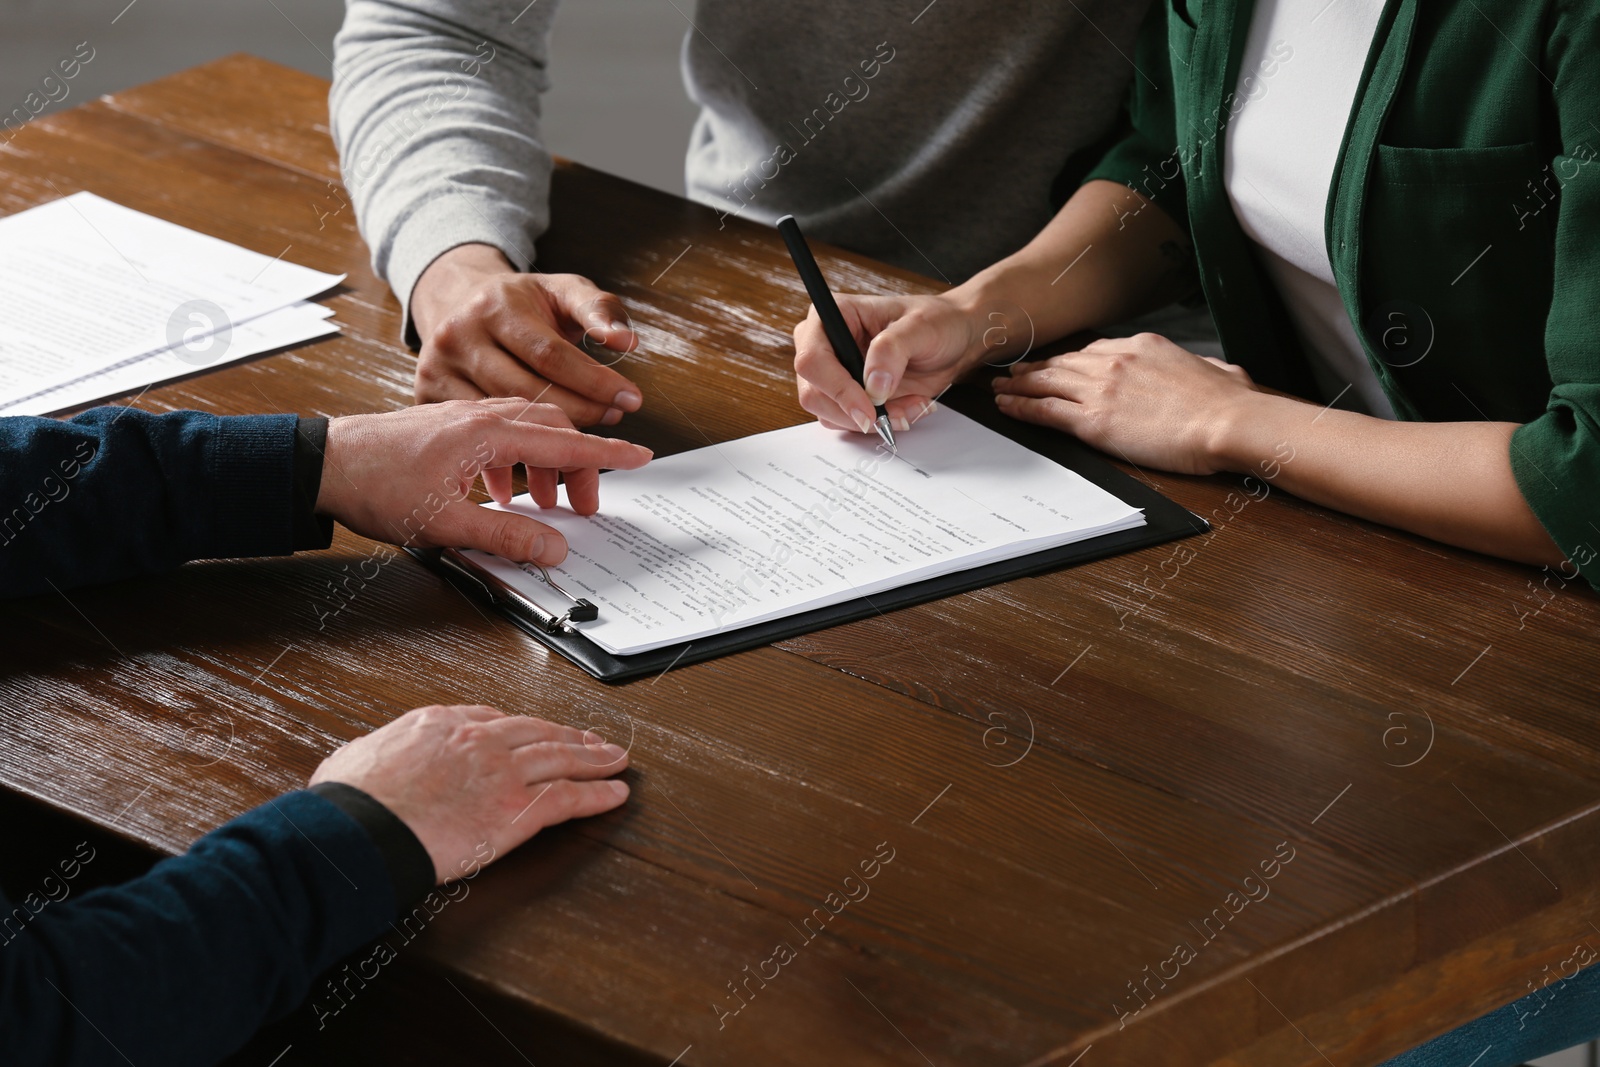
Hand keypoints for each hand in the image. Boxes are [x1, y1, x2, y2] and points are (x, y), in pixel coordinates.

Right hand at [310, 704, 629, 882]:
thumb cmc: (350, 803)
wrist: (359, 830)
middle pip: (537, 732)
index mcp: (439, 724)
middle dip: (568, 736)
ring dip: (594, 758)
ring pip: (561, 758)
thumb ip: (374, 754)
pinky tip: (615, 794)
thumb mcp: (355, 758)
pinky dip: (597, 795)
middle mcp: (477, 741)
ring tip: (616, 759)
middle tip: (592, 739)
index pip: (492, 720)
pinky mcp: (515, 809)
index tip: (534, 732)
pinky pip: (568, 798)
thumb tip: (362, 763)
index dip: (521, 728)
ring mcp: (501, 773)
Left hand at [316, 398, 651, 565]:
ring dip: (548, 464)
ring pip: (529, 431)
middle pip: (554, 431)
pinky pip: (503, 434)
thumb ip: (507, 536)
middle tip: (586, 505)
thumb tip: (553, 547)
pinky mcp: (451, 426)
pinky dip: (519, 460)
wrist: (324, 463)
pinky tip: (504, 491)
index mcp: (489, 433)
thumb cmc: (376, 484)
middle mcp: (482, 416)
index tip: (640, 455)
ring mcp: (466, 417)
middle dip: (580, 466)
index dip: (607, 453)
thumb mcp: (445, 524)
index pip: (565, 441)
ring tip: (547, 504)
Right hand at [411, 244, 643, 426]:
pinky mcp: (427, 394)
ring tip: (587, 437)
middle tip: (613, 417)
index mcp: (495, 306)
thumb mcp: (562, 289)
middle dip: (580, 411)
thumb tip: (625, 341)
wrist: (459, 300)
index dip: (595, 382)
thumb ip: (600, 309)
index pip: (551, 354)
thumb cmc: (521, 302)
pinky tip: (544, 454)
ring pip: (503, 418)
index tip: (631, 400)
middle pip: (528, 390)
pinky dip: (514, 448)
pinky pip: (477, 433)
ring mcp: (438, 367)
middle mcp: (459, 335)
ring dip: (552, 437)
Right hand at [793, 292, 996, 433]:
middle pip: (813, 392)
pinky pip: (848, 422)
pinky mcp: (848, 396)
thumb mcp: (921, 327)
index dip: (836, 387)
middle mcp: (826, 345)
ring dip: (871, 420)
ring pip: (829, 413)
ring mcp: (834, 373)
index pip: (812, 358)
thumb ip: (892, 350)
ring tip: (910, 406)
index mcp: (834, 315)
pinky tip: (905, 408)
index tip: (869, 407)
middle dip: (854, 411)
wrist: (954, 340)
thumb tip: (872, 385)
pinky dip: (879, 424)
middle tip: (892, 414)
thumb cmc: (937, 322)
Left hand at [991, 333, 1259, 474]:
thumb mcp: (1218, 370)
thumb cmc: (1228, 403)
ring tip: (1000, 387)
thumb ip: (1202, 368)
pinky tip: (1006, 406)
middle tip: (1015, 372)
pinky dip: (1021, 407)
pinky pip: (1045, 411)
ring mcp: (1101, 389)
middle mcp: (1115, 361)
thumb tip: (1216, 372)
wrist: (1226, 421)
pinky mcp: (1093, 420)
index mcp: (1143, 346)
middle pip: (1064, 363)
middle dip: (1037, 368)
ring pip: (1047, 383)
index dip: (1071, 360)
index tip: (1059, 364)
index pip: (1095, 351)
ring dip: (1019, 385)